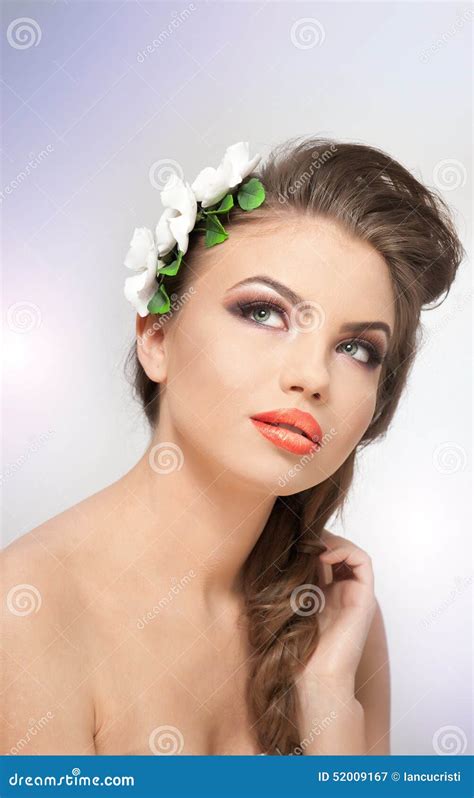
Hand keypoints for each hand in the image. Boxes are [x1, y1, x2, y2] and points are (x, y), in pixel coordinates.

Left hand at [295, 530, 376, 699]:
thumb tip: (278, 547)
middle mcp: (341, 591)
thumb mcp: (285, 602)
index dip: (309, 542)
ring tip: (312, 547)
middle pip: (336, 550)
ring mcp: (354, 593)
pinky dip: (345, 550)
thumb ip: (288, 578)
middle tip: (300, 537)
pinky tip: (323, 557)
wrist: (313, 676)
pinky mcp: (365, 597)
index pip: (321, 554)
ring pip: (350, 551)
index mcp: (323, 593)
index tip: (291, 540)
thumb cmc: (295, 646)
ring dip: (332, 541)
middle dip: (319, 538)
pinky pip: (363, 561)